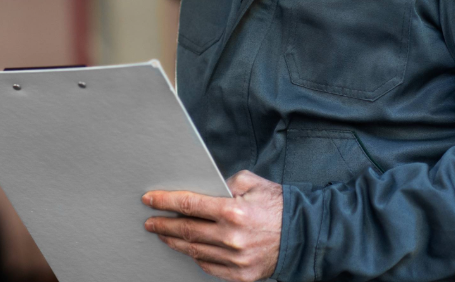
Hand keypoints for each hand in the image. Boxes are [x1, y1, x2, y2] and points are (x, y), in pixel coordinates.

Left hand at [143, 170, 282, 281]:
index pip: (189, 205)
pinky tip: (188, 249)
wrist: (305, 235)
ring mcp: (235, 260)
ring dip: (174, 242)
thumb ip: (225, 182)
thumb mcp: (252, 183)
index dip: (165, 202)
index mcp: (233, 211)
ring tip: (164, 235)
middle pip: (186, 231)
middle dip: (163, 225)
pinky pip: (209, 267)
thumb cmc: (278, 206)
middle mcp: (232, 238)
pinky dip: (195, 257)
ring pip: (194, 251)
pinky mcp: (241, 276)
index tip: (150, 200)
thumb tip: (203, 186)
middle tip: (150, 222)